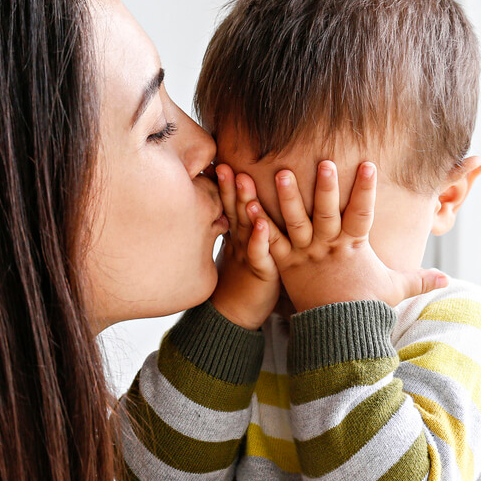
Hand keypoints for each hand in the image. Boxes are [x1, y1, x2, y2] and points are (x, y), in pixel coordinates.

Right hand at [208, 164, 280, 329]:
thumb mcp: (240, 252)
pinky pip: (260, 253)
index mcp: (236, 236)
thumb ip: (241, 229)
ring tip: (243, 179)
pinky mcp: (260, 272)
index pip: (228, 205)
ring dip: (244, 202)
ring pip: (245, 226)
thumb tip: (244, 206)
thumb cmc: (242, 284)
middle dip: (228, 186)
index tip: (217, 162)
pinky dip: (260, 238)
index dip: (223, 185)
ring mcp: (248, 256)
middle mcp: (240, 242)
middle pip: (233, 209)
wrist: (234, 319)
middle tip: (223, 163)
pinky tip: (263, 223)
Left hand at [255, 160, 447, 310]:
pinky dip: (259, 225)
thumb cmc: (365, 307)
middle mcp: (328, 246)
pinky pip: (270, 242)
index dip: (365, 189)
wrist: (336, 333)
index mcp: (354, 246)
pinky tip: (248, 204)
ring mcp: (305, 255)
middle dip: (325, 186)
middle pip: (327, 212)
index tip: (368, 163)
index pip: (363, 213)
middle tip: (323, 162)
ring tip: (280, 173)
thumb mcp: (394, 289)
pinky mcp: (284, 264)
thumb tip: (447, 278)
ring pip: (295, 222)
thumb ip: (418, 278)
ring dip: (287, 197)